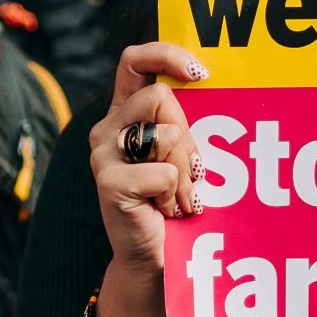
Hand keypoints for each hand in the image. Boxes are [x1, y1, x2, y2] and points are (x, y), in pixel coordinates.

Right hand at [87, 42, 208, 316]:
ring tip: (182, 198)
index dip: (165, 54)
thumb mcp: (185, 154)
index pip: (134, 60)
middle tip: (194, 172)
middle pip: (161, 97)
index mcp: (126, 113)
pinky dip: (178, 194)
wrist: (156, 262)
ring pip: (167, 133)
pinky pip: (163, 172)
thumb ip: (187, 121)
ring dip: (187, 170)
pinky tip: (170, 212)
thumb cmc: (177, 204)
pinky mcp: (109, 183)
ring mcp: (104, 155)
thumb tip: (212, 87)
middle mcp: (109, 128)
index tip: (200, 73)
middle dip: (191, 134)